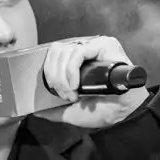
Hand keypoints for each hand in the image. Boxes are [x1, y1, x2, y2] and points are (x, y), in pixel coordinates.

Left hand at [34, 34, 149, 129]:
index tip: (59, 93)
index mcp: (76, 61)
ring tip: (73, 92)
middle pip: (56, 52)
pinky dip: (71, 70)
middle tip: (66, 95)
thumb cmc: (103, 110)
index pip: (53, 55)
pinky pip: (78, 52)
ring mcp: (94, 46)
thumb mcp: (71, 112)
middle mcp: (85, 51)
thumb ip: (54, 111)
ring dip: (63, 76)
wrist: (121, 113)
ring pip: (64, 51)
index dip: (49, 73)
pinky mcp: (104, 45)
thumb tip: (38, 111)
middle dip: (55, 78)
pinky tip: (75, 84)